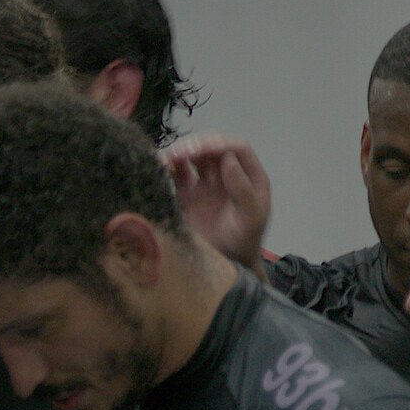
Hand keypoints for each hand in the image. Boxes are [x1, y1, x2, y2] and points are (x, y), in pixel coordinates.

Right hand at [163, 134, 270, 268]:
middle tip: (179, 152)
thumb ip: (242, 190)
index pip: (237, 149)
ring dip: (180, 153)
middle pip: (213, 148)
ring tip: (165, 158)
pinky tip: (159, 168)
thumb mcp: (250, 218)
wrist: (225, 266)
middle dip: (196, 145)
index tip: (202, 147)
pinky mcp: (187, 195)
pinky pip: (177, 175)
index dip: (220, 143)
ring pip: (193, 158)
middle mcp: (228, 175)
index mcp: (250, 177)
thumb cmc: (244, 242)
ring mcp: (206, 184)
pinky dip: (168, 168)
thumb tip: (228, 158)